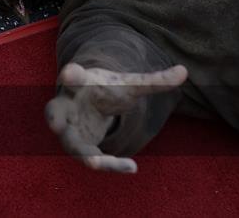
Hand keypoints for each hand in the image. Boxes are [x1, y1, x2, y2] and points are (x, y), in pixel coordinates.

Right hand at [45, 63, 186, 172]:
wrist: (88, 104)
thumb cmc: (105, 90)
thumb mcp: (128, 84)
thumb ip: (154, 80)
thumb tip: (185, 71)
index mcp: (80, 84)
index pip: (72, 77)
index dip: (70, 75)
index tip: (69, 72)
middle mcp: (67, 107)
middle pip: (54, 113)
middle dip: (54, 119)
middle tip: (55, 125)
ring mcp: (69, 130)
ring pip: (72, 145)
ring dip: (86, 154)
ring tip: (100, 163)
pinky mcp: (78, 148)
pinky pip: (89, 159)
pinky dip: (109, 163)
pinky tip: (132, 166)